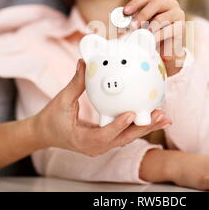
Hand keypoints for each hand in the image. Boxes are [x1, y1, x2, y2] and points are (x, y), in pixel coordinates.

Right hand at [31, 59, 171, 155]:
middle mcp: (95, 147)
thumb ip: (75, 83)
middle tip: (161, 116)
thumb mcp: (61, 100)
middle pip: (123, 139)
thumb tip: (84, 63)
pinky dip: (138, 125)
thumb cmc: (51, 118)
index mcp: (83, 140)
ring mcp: (101, 146)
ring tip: (164, 117)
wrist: (44, 133)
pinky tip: (152, 116)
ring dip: (146, 128)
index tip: (132, 114)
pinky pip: (124, 134)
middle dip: (143, 128)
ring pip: (127, 137)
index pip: (104, 135)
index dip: (118, 126)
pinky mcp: (105, 141)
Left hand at [124, 0, 186, 75]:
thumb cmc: (154, 34)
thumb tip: (121, 26)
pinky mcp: (181, 27)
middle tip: (133, 26)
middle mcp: (170, 4)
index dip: (135, 3)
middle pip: (155, 3)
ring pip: (162, 18)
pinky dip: (157, 36)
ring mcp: (177, 14)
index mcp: (158, 0)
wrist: (168, 49)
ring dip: (149, 27)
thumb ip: (134, 23)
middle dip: (142, 14)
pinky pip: (168, 30)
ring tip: (141, 34)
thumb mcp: (143, 26)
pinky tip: (150, 40)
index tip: (125, 12)